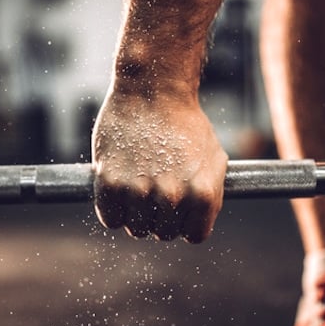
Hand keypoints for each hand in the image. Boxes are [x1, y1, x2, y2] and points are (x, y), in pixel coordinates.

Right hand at [92, 89, 227, 242]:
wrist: (152, 90)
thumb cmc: (184, 122)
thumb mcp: (213, 158)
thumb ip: (211, 193)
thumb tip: (199, 220)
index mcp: (202, 193)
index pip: (194, 235)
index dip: (186, 222)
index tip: (179, 209)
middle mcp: (173, 196)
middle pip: (164, 234)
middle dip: (161, 218)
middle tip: (156, 191)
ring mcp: (139, 191)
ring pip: (137, 229)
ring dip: (137, 215)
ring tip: (138, 186)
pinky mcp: (110, 182)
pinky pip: (111, 219)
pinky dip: (114, 209)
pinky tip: (120, 189)